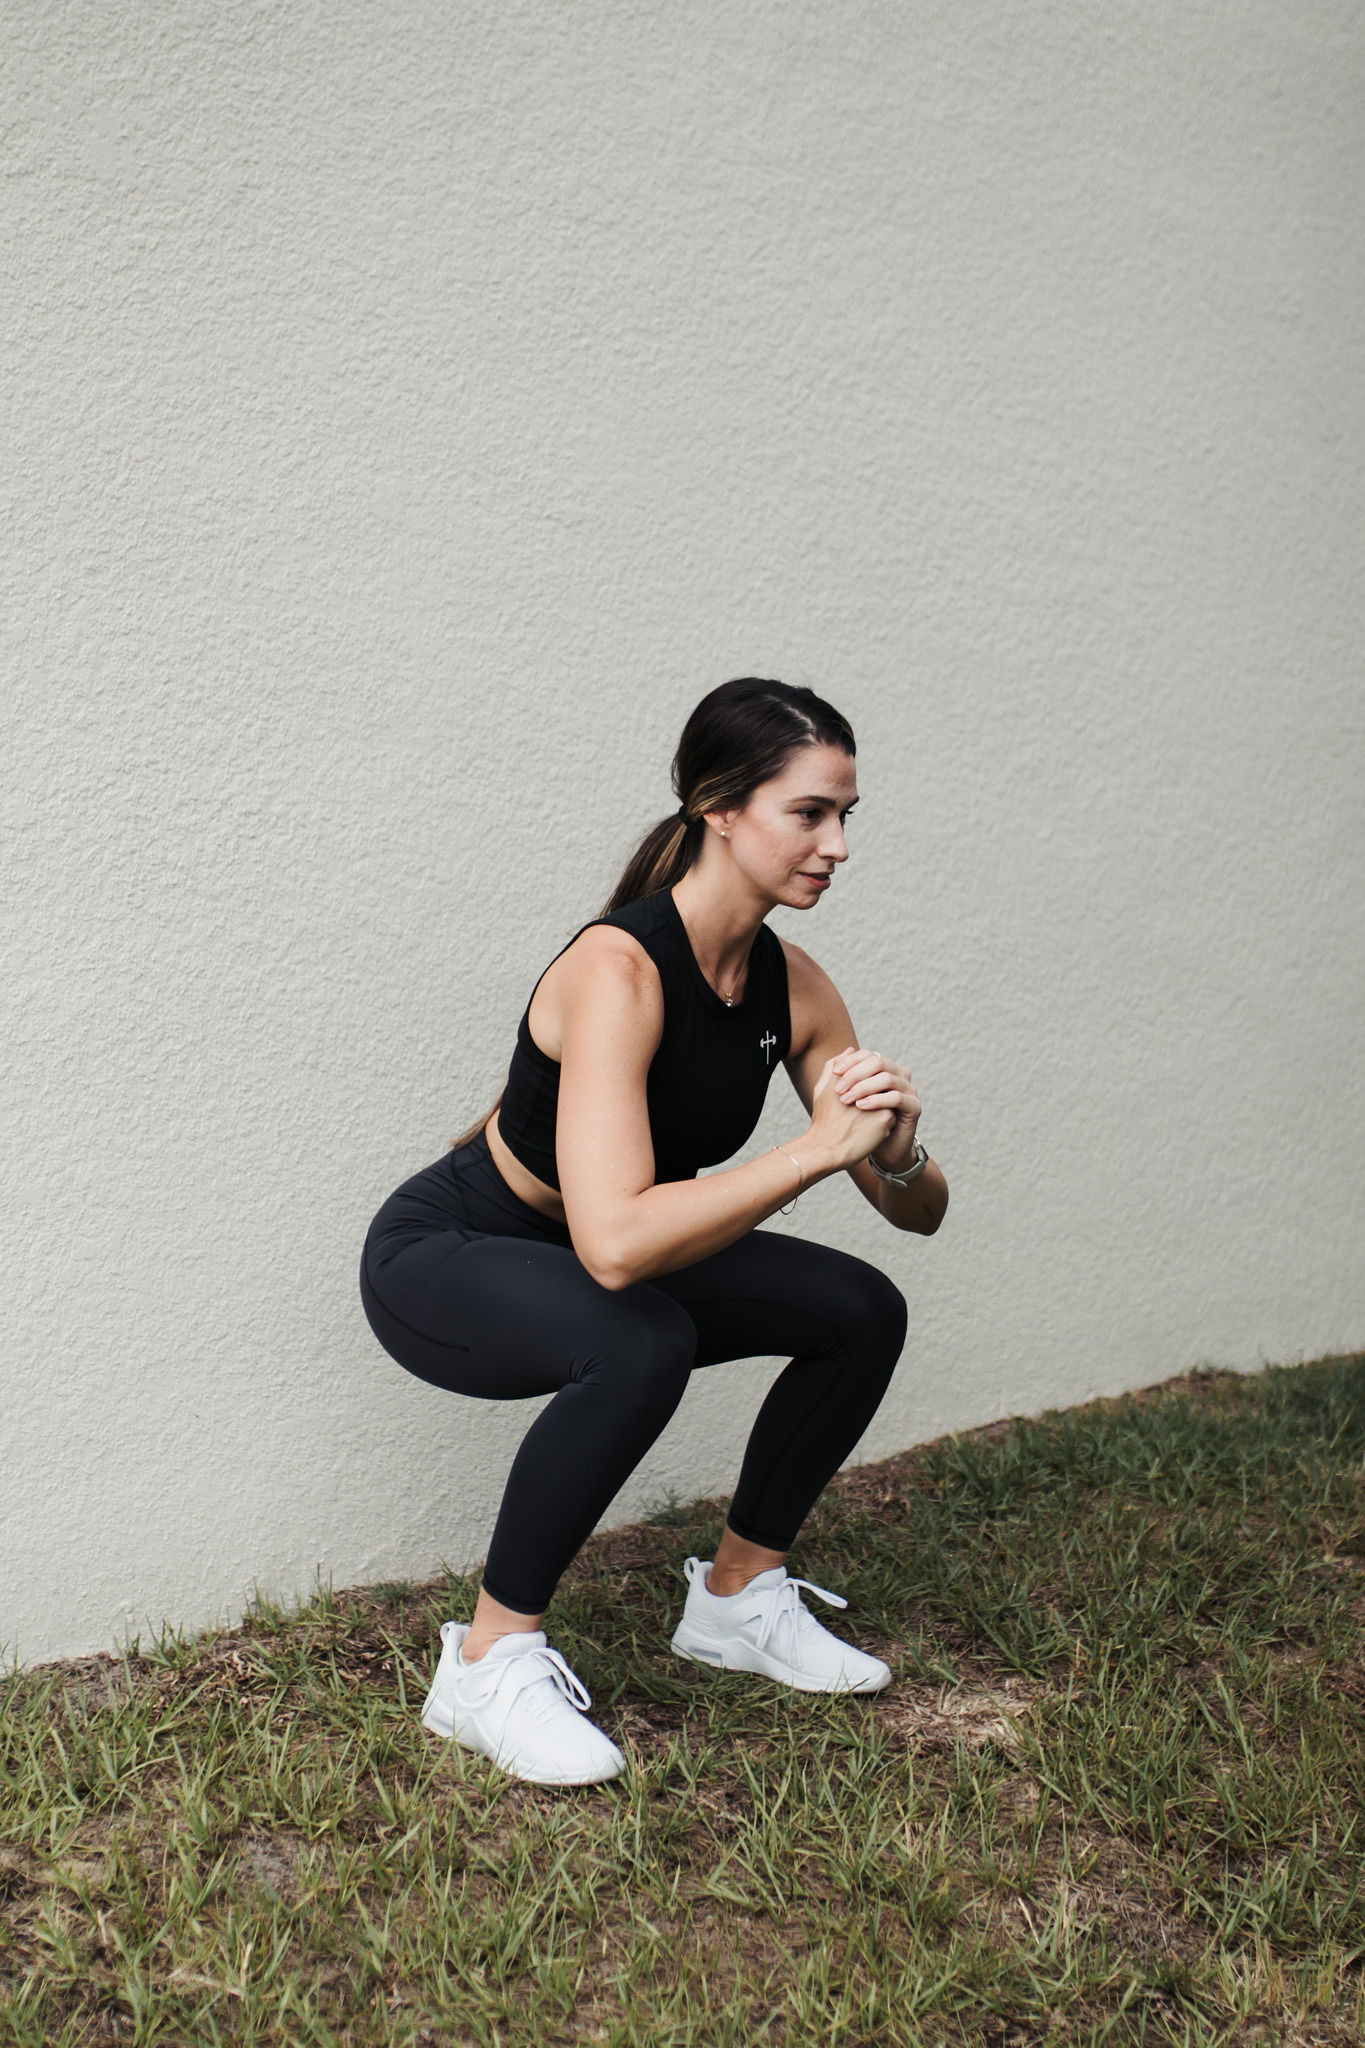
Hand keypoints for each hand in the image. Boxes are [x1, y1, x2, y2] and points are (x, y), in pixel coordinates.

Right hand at [808, 1047, 896, 1167]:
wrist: (826, 1150)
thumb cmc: (823, 1120)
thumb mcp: (822, 1089)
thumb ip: (833, 1066)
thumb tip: (851, 1049)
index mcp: (850, 1075)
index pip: (868, 1069)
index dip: (865, 1082)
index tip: (859, 1094)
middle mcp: (866, 1085)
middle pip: (880, 1084)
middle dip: (875, 1094)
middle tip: (860, 1110)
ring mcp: (878, 1102)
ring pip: (887, 1100)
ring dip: (879, 1108)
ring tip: (862, 1122)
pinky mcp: (886, 1118)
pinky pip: (891, 1116)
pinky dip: (882, 1123)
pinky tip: (868, 1132)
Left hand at [828, 1045, 921, 1172]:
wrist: (876, 1148)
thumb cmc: (858, 1121)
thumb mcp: (844, 1095)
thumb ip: (842, 1073)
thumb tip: (846, 1050)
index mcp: (884, 1069)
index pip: (868, 1055)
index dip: (851, 1061)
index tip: (835, 1071)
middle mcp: (899, 1075)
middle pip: (878, 1062)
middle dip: (855, 1074)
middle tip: (838, 1089)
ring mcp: (909, 1089)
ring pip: (887, 1078)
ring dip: (864, 1087)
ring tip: (846, 1099)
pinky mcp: (914, 1107)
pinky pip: (896, 1098)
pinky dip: (877, 1100)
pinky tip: (860, 1106)